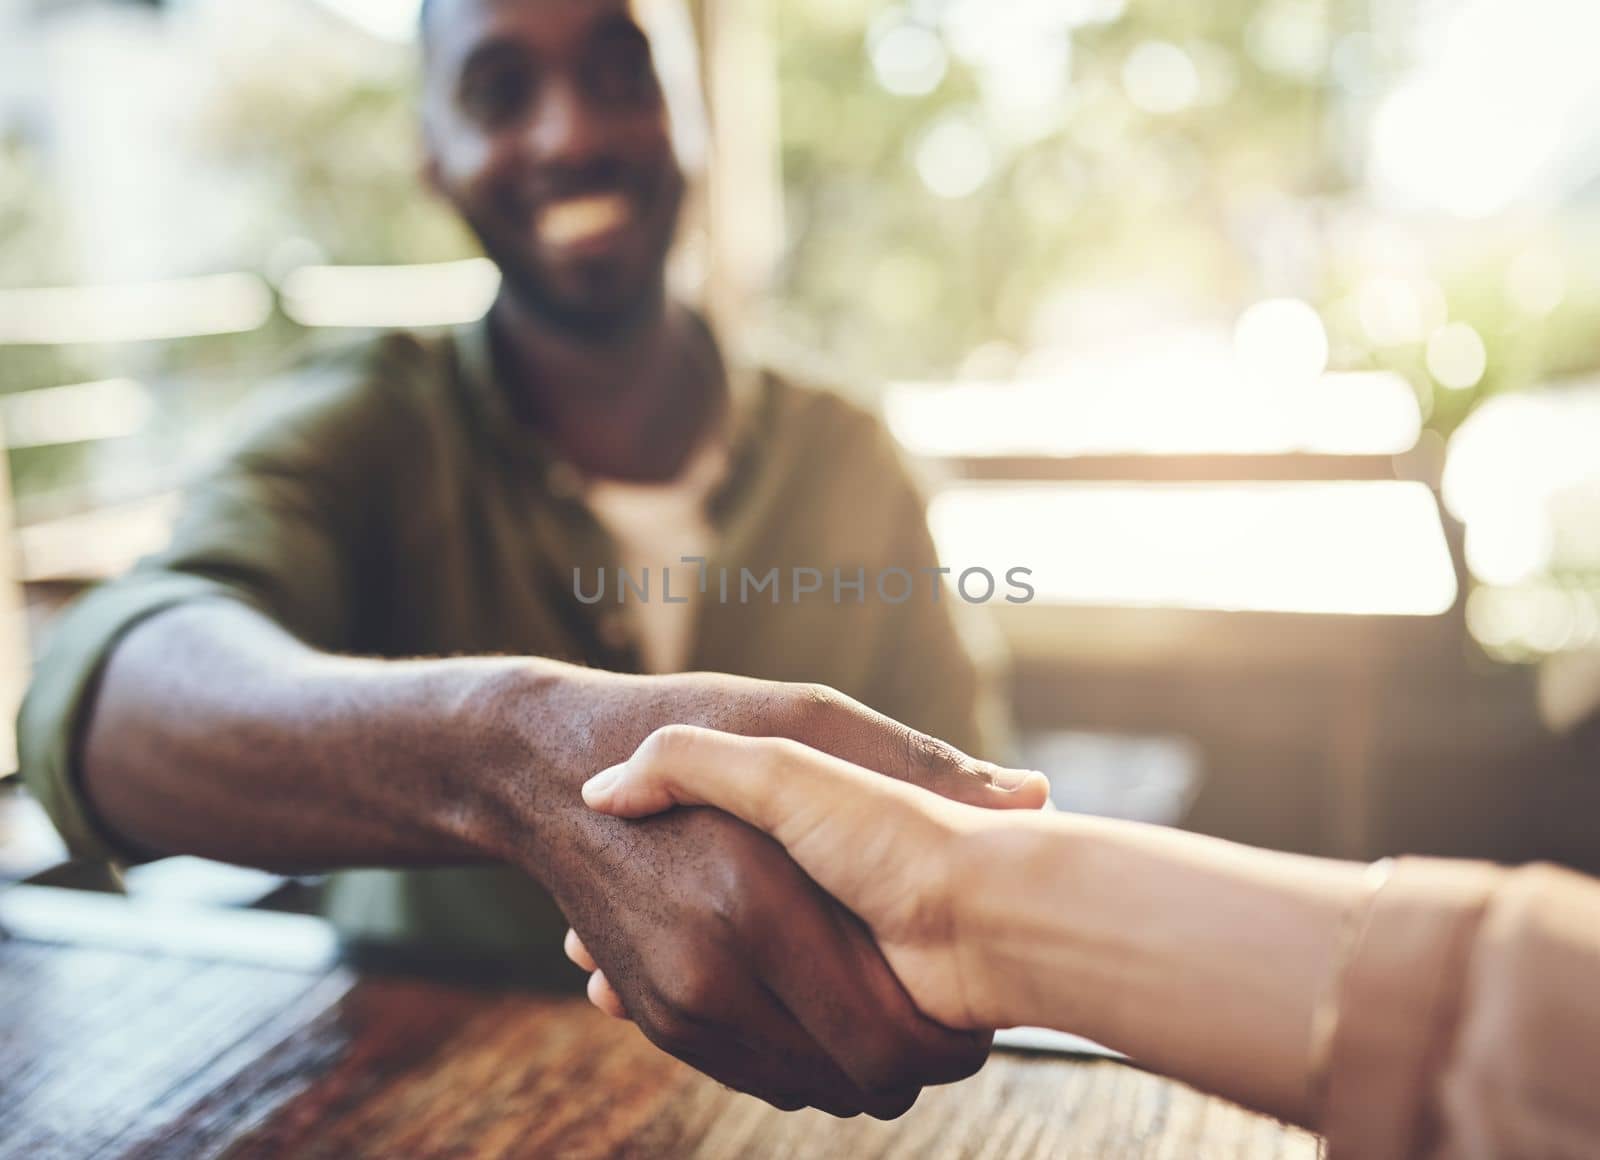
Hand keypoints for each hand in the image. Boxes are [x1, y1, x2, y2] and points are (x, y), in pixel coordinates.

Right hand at [486, 672, 1047, 1118]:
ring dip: (862, 1066)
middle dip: (919, 1059)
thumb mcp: (805, 721)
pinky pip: (756, 1074)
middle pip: (861, 1075)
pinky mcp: (657, 1014)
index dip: (955, 1035)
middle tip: (948, 1023)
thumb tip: (1038, 795)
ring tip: (892, 1010)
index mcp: (763, 896)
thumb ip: (914, 763)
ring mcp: (676, 1000)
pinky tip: (829, 1011)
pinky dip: (804, 1061)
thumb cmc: (695, 726)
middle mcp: (712, 966)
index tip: (978, 1007)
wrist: (549, 774)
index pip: (894, 1031)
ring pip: (812, 1086)